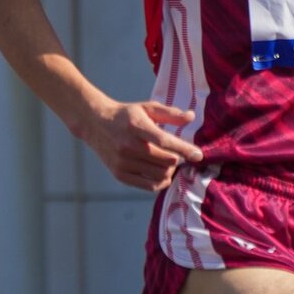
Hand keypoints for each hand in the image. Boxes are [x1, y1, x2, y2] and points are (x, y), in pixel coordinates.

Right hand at [83, 100, 200, 191]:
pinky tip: (161, 173)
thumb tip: (191, 117)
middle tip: (178, 155)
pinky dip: (160, 181)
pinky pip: (149, 185)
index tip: (198, 155)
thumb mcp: (147, 108)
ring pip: (159, 175)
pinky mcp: (119, 174)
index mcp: (135, 126)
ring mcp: (122, 162)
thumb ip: (170, 114)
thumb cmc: (126, 116)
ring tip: (168, 163)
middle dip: (177, 160)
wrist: (95, 123)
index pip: (164, 141)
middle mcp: (127, 145)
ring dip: (170, 171)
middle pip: (165, 161)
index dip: (183, 149)